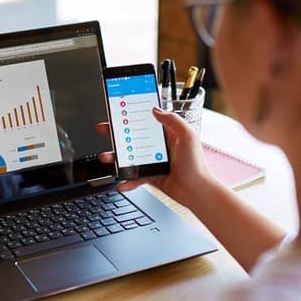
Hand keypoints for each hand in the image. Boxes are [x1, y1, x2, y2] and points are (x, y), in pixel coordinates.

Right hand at [96, 108, 215, 207]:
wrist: (196, 190)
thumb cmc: (196, 164)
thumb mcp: (188, 135)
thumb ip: (173, 120)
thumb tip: (155, 109)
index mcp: (167, 133)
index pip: (146, 120)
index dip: (132, 114)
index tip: (119, 109)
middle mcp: (158, 146)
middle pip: (133, 136)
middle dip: (116, 133)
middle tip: (104, 128)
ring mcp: (152, 161)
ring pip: (129, 157)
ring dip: (116, 157)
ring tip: (106, 157)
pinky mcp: (150, 175)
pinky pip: (134, 177)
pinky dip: (127, 181)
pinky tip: (121, 183)